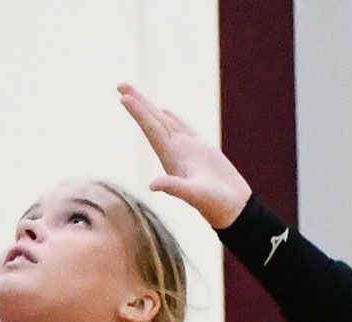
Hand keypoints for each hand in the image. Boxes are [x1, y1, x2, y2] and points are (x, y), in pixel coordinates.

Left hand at [117, 82, 251, 229]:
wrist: (231, 209)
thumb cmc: (214, 204)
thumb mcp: (194, 195)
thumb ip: (175, 188)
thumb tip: (153, 185)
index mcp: (171, 158)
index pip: (151, 130)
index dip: (139, 113)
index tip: (124, 97)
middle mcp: (174, 152)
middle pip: (153, 121)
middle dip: (138, 103)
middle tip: (120, 83)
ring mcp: (186, 150)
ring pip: (164, 122)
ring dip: (149, 108)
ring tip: (135, 94)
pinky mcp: (199, 149)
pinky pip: (182, 128)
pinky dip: (171, 118)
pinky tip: (164, 111)